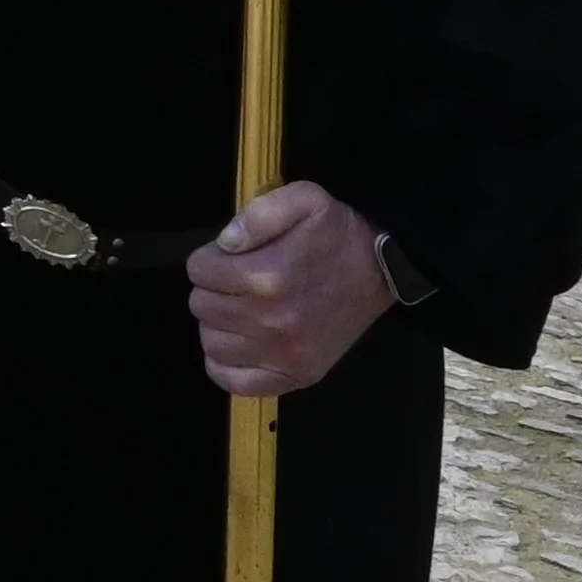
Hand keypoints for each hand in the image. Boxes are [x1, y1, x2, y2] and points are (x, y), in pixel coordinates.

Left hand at [185, 182, 396, 396]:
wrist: (382, 270)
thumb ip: (258, 213)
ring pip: (212, 342)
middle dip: (212, 288)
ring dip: (219, 323)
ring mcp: (284, 355)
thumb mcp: (304, 199)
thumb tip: (225, 244)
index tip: (228, 256)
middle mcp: (272, 322)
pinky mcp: (297, 376)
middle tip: (237, 281)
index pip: (199, 271)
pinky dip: (225, 363)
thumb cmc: (337, 233)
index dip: (208, 258)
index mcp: (267, 277)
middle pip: (202, 306)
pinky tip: (239, 342)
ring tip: (242, 308)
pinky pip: (234, 381)